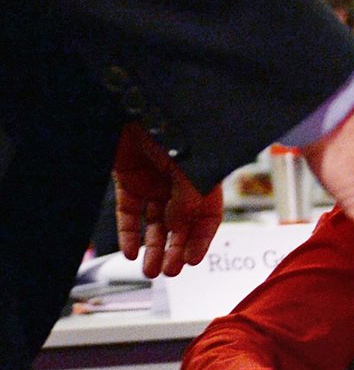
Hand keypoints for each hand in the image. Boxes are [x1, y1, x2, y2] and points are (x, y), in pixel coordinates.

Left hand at [112, 124, 222, 277]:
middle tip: (170, 271)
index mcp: (202, 178)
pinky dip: (129, 233)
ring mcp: (154, 181)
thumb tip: (179, 228)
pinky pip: (129, 212)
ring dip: (153, 248)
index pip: (208, 216)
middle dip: (175, 249)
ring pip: (154, 223)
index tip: (192, 260)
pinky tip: (131, 251)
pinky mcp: (128, 178)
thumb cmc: (171, 123)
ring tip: (151, 270)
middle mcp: (179, 182)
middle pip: (180, 224)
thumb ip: (187, 200)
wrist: (136, 99)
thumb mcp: (188, 168)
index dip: (201, 240)